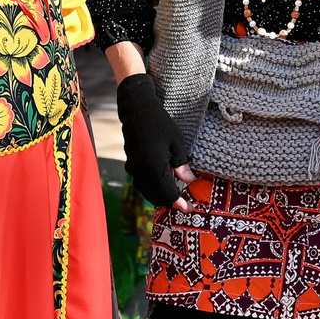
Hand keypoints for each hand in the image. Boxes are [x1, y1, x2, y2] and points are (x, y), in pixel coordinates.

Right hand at [117, 72, 193, 210]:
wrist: (136, 109)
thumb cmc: (160, 123)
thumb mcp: (177, 142)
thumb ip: (181, 164)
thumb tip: (189, 181)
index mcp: (154, 165)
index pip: (167, 191)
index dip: (179, 202)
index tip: (189, 208)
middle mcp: (141, 170)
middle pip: (155, 195)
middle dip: (170, 201)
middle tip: (183, 204)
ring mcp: (133, 168)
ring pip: (146, 191)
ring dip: (160, 196)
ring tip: (174, 196)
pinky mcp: (130, 164)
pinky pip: (141, 183)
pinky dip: (151, 188)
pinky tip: (161, 185)